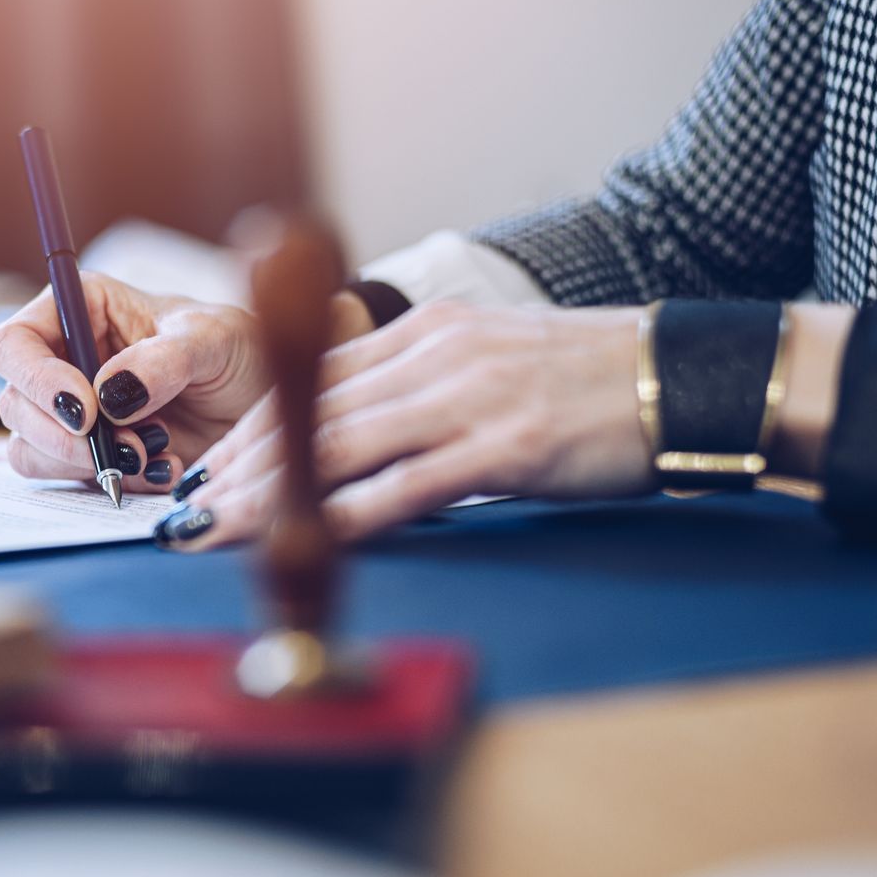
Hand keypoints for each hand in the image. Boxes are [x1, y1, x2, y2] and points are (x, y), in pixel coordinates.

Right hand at [0, 273, 370, 490]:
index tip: (86, 411)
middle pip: (15, 403)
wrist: (268, 406)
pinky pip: (66, 480)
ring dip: (87, 463)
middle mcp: (66, 358)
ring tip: (154, 455)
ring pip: (31, 448)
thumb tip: (109, 393)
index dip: (36, 380)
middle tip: (129, 446)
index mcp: (82, 309)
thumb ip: (163, 360)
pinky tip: (159, 470)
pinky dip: (108, 482)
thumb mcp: (215, 341)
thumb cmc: (242, 352)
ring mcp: (73, 411)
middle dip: (66, 436)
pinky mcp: (89, 455)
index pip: (13, 343)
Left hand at [162, 300, 858, 547]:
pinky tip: (312, 542)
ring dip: (274, 497)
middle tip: (191, 513)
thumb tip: (364, 446)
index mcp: (430, 335)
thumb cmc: (591, 383)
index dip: (252, 431)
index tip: (208, 472)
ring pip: (344, 448)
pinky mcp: (507, 447)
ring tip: (224, 532)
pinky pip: (411, 486)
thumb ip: (426, 395)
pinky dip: (353, 515)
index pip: (313, 382)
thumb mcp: (493, 364)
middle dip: (242, 470)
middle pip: (313, 416)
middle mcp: (438, 358)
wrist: (685, 376)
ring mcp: (471, 400)